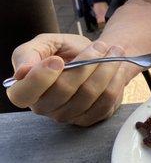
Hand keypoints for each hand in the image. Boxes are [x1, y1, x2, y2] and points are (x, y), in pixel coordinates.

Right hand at [7, 33, 126, 125]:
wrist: (95, 56)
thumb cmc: (67, 51)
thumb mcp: (45, 43)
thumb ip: (28, 53)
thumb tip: (22, 71)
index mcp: (25, 90)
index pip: (23, 94)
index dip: (40, 78)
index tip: (57, 60)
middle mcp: (44, 107)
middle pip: (64, 89)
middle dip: (87, 62)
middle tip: (99, 46)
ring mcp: (68, 116)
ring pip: (89, 94)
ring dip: (107, 68)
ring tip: (114, 51)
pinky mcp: (89, 118)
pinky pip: (106, 101)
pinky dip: (115, 80)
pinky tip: (117, 67)